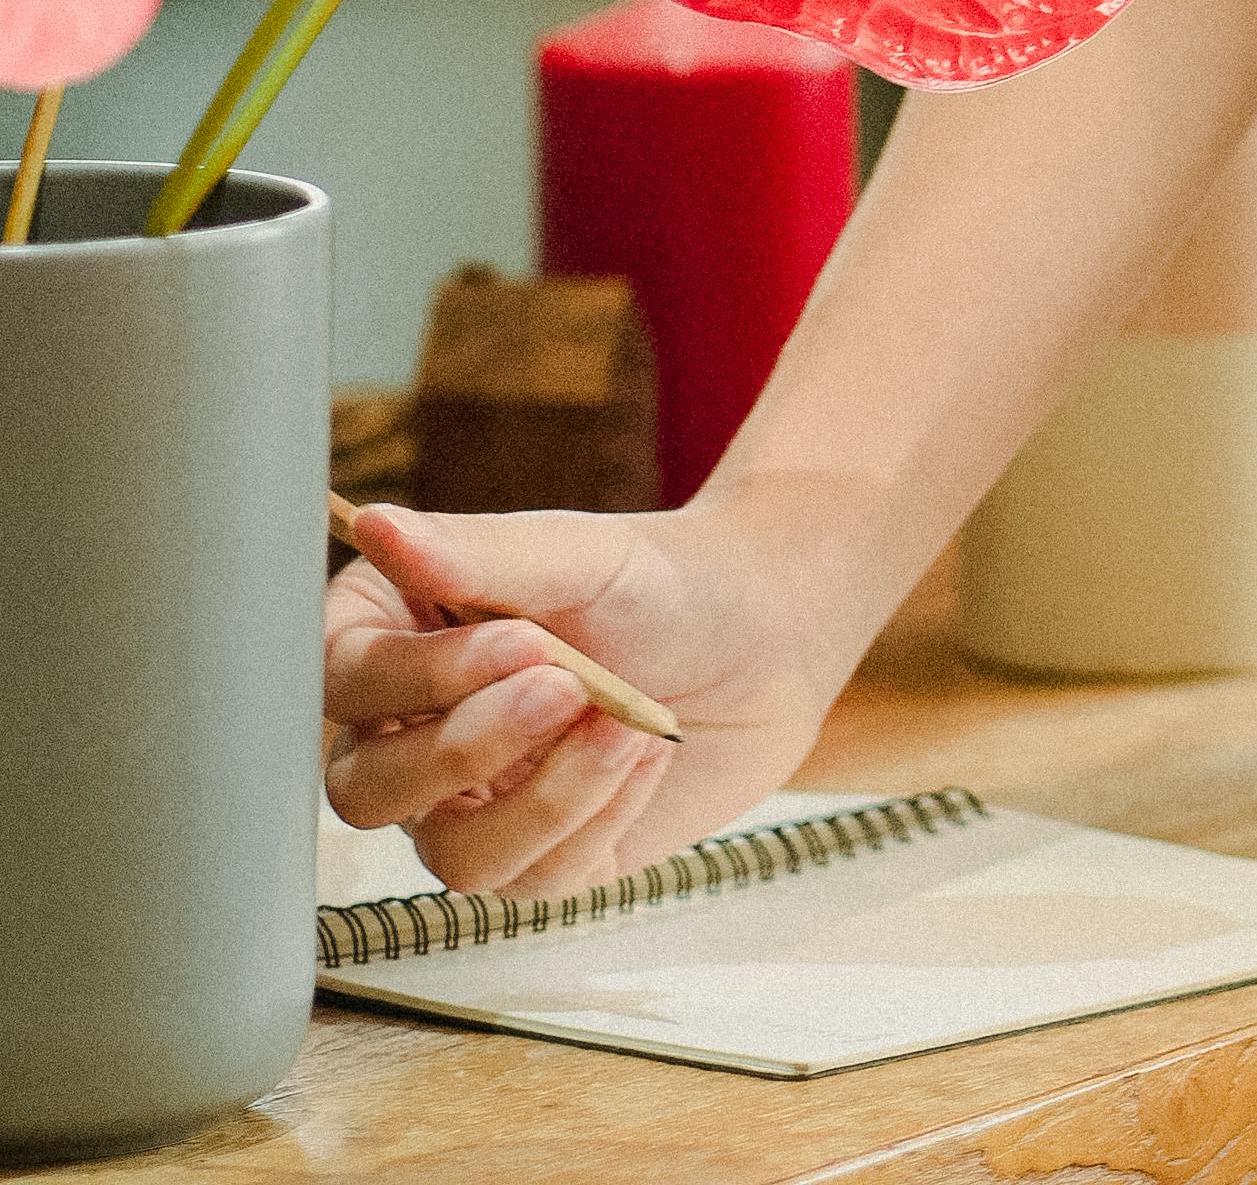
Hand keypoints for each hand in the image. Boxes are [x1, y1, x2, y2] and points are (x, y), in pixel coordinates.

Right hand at [324, 489, 855, 901]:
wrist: (768, 635)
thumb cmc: (660, 581)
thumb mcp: (577, 555)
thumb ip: (475, 552)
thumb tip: (372, 524)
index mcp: (401, 641)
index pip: (340, 681)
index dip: (415, 677)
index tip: (519, 638)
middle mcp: (416, 736)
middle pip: (367, 790)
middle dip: (467, 746)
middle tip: (567, 685)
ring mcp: (473, 808)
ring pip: (452, 858)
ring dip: (549, 793)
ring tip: (626, 719)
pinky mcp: (540, 861)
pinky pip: (534, 880)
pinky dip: (598, 813)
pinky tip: (645, 753)